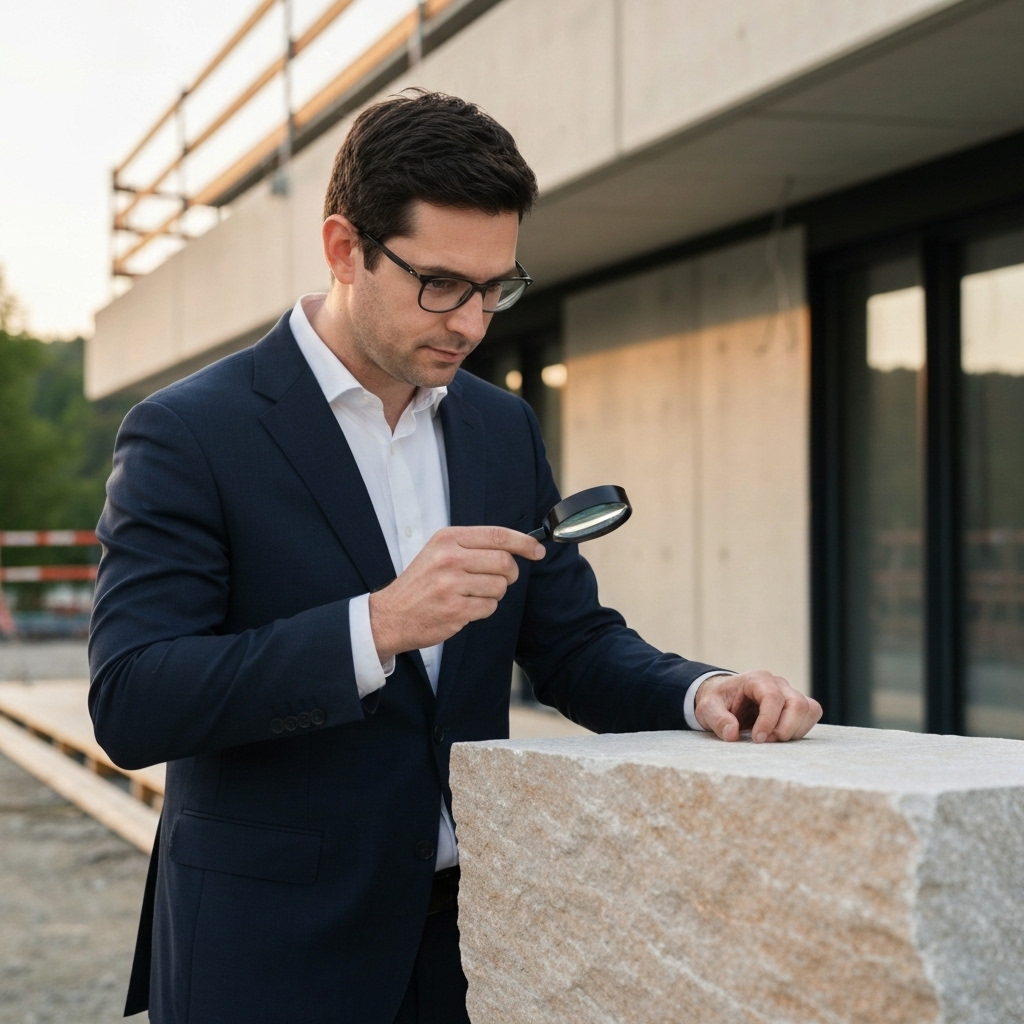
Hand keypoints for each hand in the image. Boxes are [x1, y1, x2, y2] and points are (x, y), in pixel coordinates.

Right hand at [368, 526, 545, 661]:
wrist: (391, 615)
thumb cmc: (420, 584)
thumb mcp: (439, 552)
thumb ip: (472, 546)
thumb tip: (516, 547)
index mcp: (447, 539)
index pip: (497, 535)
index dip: (524, 543)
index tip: (537, 550)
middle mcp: (449, 558)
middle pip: (504, 562)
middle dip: (509, 574)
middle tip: (499, 579)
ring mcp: (452, 585)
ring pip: (500, 587)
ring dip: (494, 594)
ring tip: (472, 595)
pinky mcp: (456, 610)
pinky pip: (490, 607)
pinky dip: (484, 609)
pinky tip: (465, 608)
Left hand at [694, 670, 820, 742]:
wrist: (724, 698)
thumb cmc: (717, 701)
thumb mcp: (708, 708)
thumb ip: (718, 719)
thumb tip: (732, 733)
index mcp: (756, 679)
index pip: (773, 698)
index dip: (769, 721)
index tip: (757, 739)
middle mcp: (777, 683)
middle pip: (798, 704)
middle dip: (785, 728)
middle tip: (765, 741)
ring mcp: (789, 693)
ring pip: (809, 710)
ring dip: (794, 730)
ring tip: (772, 739)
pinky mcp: (796, 706)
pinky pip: (811, 715)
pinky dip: (800, 729)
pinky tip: (780, 736)